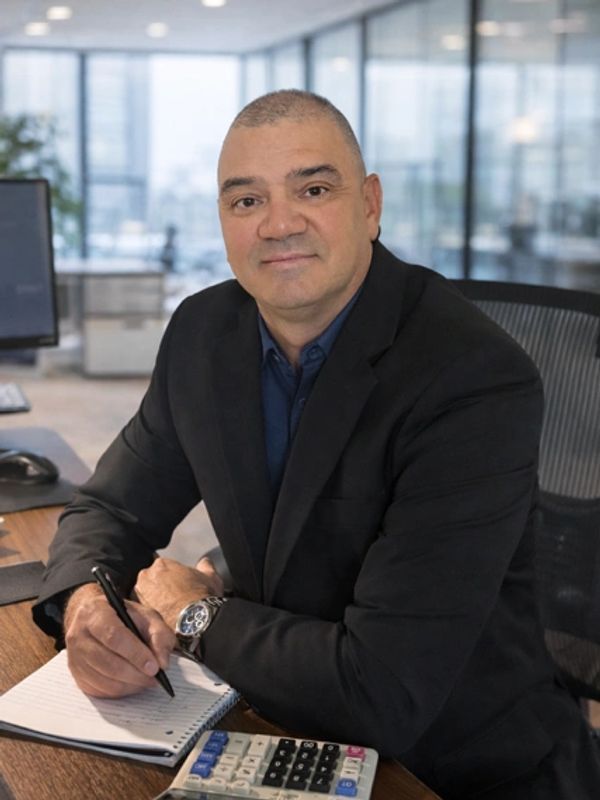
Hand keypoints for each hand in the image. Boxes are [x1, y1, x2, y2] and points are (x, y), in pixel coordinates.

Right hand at [64, 583, 175, 697]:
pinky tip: (132, 683)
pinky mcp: (76, 675)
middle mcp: (79, 635)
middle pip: (108, 662)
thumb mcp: (147, 616)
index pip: (114, 637)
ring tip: (147, 680)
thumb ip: (160, 634)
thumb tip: (162, 663)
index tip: (155, 667)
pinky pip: (99, 691)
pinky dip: (120, 691)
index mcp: (95, 612)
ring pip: (103, 680)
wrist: (97, 618)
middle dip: (136, 674)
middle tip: (155, 677)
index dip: (136, 654)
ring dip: (130, 685)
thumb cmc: (124, 616)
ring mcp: (74, 657)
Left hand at [135, 556, 223, 628]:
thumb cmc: (200, 599)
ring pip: (143, 596)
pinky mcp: (137, 612)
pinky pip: (141, 611)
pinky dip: (149, 614)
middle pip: (149, 581)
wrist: (193, 622)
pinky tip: (162, 620)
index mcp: (162, 564)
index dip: (171, 578)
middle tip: (173, 599)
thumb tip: (205, 563)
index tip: (178, 586)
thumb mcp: (210, 577)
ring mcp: (139, 594)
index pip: (162, 567)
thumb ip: (205, 565)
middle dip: (159, 589)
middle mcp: (146, 576)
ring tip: (167, 612)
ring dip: (151, 602)